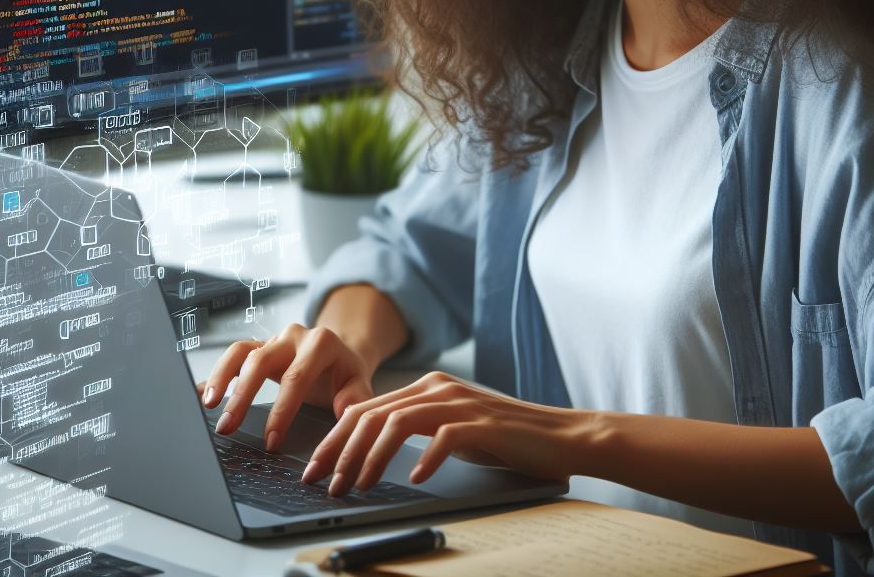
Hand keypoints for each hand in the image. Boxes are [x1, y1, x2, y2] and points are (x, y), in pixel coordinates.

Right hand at [197, 323, 376, 451]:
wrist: (342, 352)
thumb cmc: (346, 373)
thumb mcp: (360, 383)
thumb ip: (355, 398)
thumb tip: (344, 412)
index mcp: (321, 343)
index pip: (296, 376)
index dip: (282, 410)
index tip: (271, 441)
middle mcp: (293, 336)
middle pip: (261, 361)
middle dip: (243, 395)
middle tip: (228, 427)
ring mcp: (273, 340)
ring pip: (241, 352)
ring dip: (221, 378)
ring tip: (208, 405)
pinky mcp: (258, 348)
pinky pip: (233, 356)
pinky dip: (216, 374)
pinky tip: (200, 394)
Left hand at [299, 370, 594, 496]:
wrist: (558, 435)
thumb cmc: (503, 438)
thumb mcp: (450, 427)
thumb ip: (416, 426)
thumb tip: (368, 448)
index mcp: (427, 386)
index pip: (366, 408)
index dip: (334, 438)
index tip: (314, 468)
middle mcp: (439, 388)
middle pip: (373, 414)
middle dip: (340, 450)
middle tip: (322, 482)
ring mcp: (460, 403)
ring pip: (398, 422)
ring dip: (371, 457)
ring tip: (357, 487)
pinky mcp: (482, 423)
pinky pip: (443, 437)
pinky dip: (424, 457)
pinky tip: (415, 477)